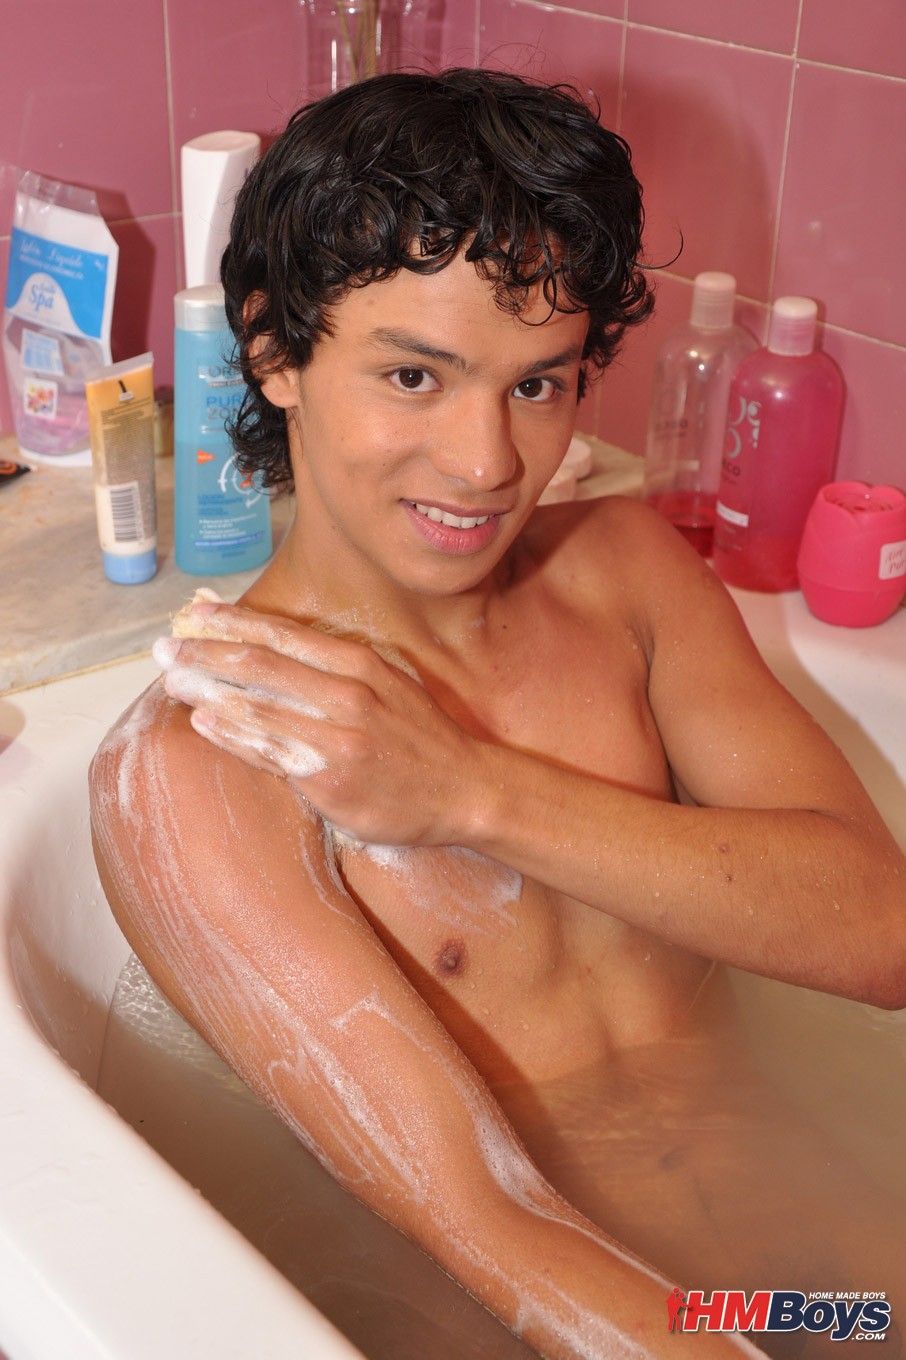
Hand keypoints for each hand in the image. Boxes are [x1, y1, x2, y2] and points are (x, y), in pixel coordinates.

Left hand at [152, 602, 478, 846]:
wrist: (466, 789)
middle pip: (261, 663)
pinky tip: (204, 721)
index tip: (195, 611)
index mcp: (359, 663)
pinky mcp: (331, 776)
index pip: (282, 633)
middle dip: (206, 652)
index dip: (232, 621)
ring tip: (173, 680)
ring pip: (259, 704)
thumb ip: (335, 669)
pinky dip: (232, 734)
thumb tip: (274, 649)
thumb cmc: (420, 739)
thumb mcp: (387, 684)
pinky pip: (270, 751)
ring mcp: (338, 734)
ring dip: (207, 689)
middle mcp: (347, 691)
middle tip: (165, 648)